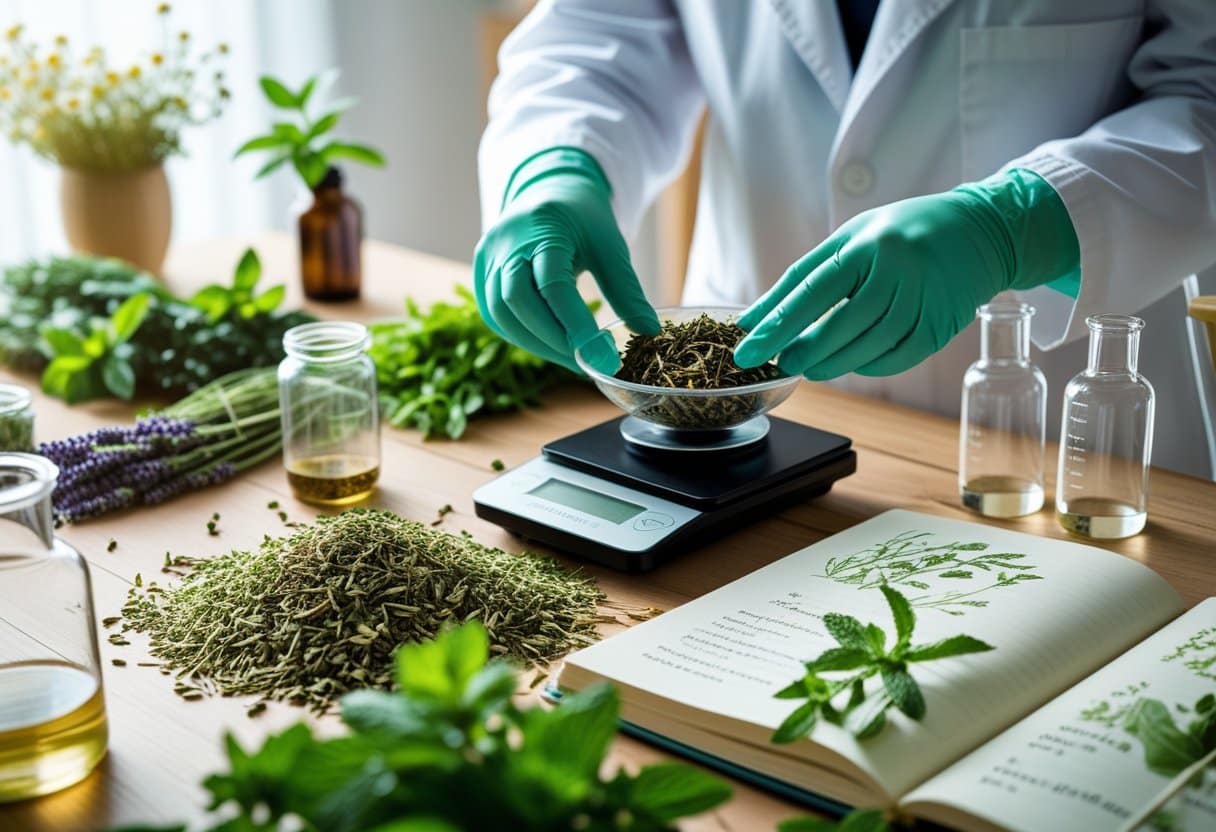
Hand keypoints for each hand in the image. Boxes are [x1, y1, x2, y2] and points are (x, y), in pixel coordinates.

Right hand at [474, 148, 658, 373]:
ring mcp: (488, 258)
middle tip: (588, 361)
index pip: (554, 285)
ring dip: (537, 344)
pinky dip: (524, 336)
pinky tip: (551, 346)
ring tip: (573, 358)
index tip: (604, 357)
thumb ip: (627, 290)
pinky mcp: (482, 274)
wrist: (549, 190)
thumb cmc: (583, 218)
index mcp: (542, 229)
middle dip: (554, 339)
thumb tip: (649, 332)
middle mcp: (505, 243)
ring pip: (501, 313)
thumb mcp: (610, 246)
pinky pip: (496, 315)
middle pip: (517, 301)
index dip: (577, 326)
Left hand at [733, 170, 1078, 378]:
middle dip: (805, 350)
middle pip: (840, 325)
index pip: (811, 292)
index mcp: (868, 244)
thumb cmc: (900, 232)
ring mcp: (923, 300)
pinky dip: (868, 366)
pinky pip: (897, 358)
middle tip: (783, 363)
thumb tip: (754, 318)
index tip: (747, 350)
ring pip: (868, 347)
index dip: (776, 326)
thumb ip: (800, 278)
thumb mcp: (848, 239)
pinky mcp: (940, 326)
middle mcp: (897, 271)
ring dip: (833, 363)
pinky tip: (852, 363)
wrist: (979, 230)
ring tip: (812, 366)